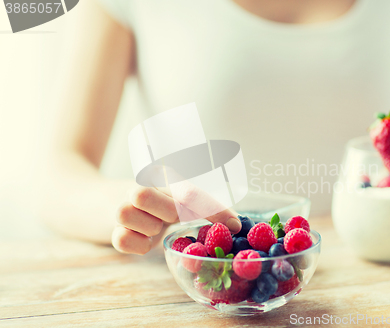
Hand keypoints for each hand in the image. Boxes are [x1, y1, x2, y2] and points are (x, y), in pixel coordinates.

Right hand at [112, 185, 241, 254]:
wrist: (102, 203)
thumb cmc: (154, 203)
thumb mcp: (175, 197)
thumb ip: (200, 206)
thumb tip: (234, 223)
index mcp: (162, 176)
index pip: (190, 192)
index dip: (213, 209)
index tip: (234, 224)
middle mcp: (140, 186)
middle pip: (148, 196)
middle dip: (168, 212)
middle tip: (170, 218)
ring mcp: (121, 207)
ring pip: (129, 214)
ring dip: (149, 228)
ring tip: (153, 227)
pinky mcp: (111, 230)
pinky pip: (123, 239)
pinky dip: (137, 245)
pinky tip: (142, 239)